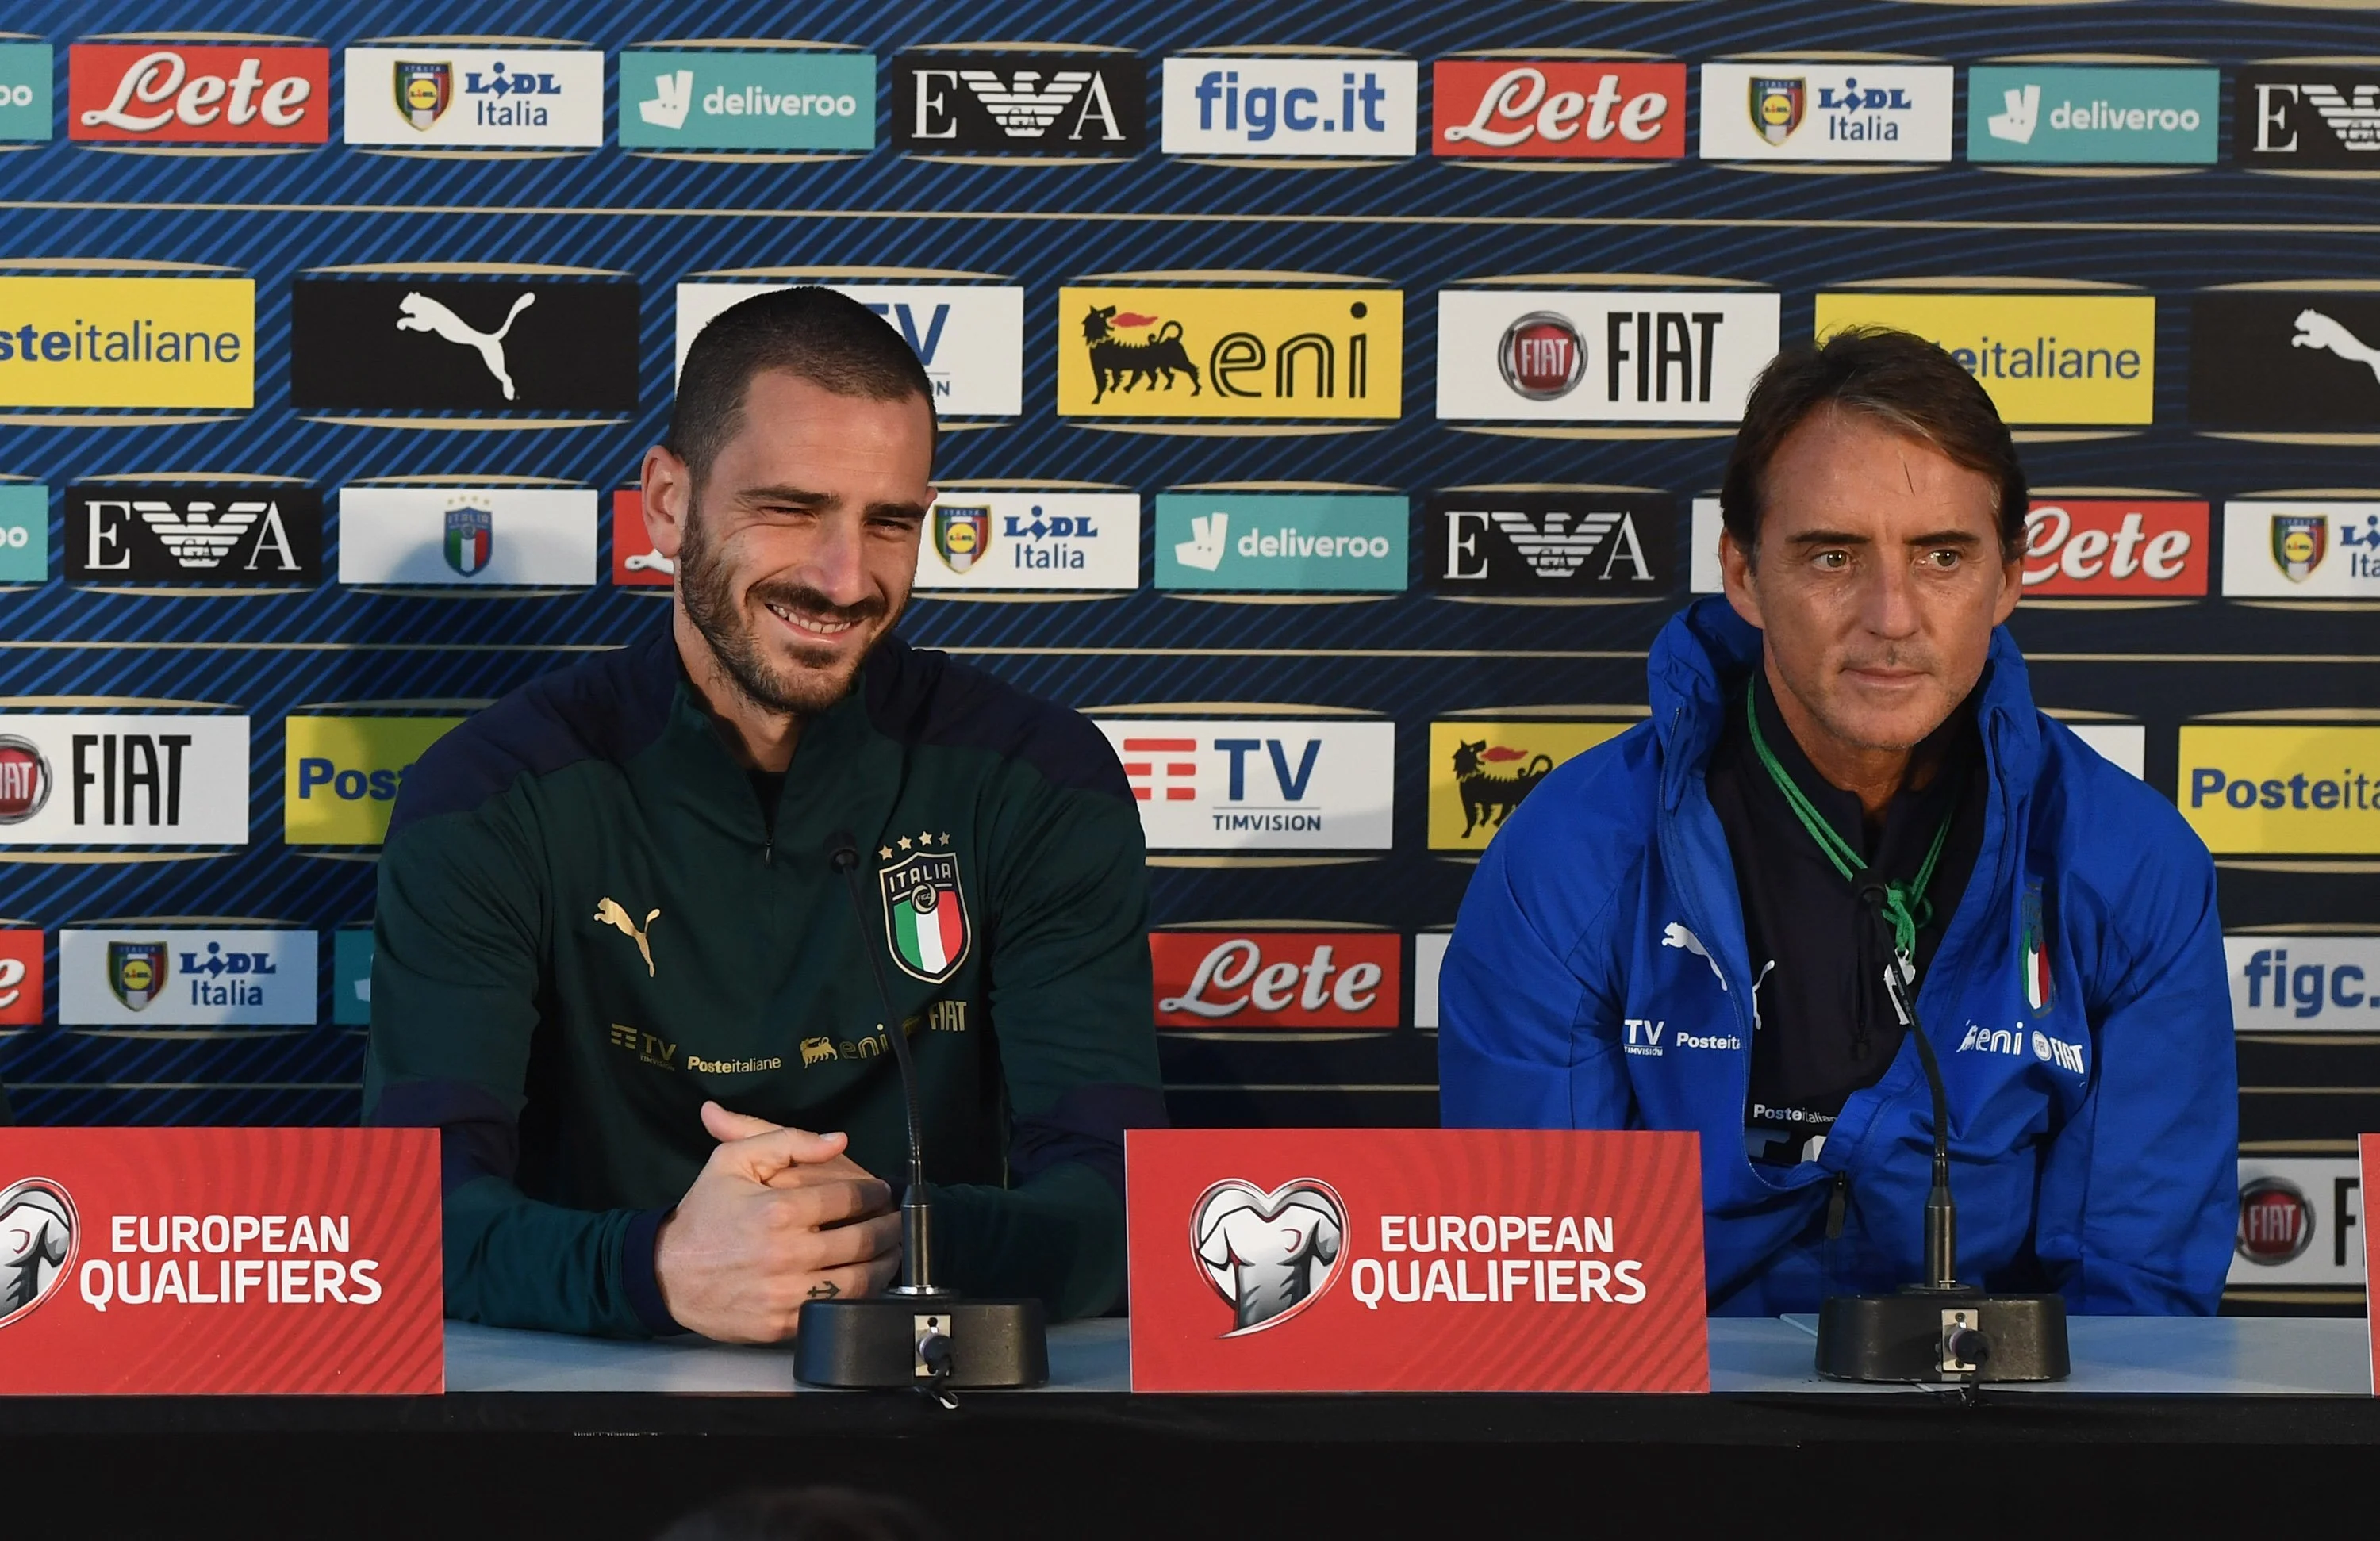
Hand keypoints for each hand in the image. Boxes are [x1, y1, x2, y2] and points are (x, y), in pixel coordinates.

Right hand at [652, 1101, 900, 1342]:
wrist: (666, 1273)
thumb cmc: (704, 1214)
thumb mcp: (733, 1161)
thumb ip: (787, 1141)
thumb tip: (838, 1140)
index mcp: (778, 1210)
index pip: (849, 1198)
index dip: (875, 1192)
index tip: (882, 1191)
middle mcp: (786, 1253)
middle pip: (861, 1239)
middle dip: (889, 1227)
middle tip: (897, 1220)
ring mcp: (786, 1293)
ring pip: (858, 1280)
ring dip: (885, 1263)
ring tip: (892, 1249)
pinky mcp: (783, 1324)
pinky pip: (836, 1311)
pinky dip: (860, 1296)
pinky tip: (866, 1280)